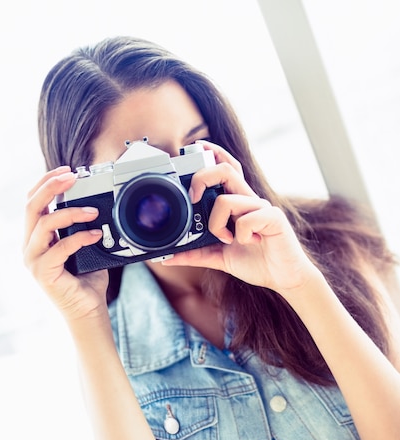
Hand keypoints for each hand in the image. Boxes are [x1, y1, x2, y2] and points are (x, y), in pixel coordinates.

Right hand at [23, 166, 108, 321]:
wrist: (88, 310)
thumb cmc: (87, 279)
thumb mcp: (85, 246)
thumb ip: (83, 227)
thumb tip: (97, 204)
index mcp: (36, 237)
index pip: (33, 201)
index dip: (46, 182)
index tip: (67, 170)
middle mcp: (30, 246)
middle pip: (31, 206)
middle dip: (51, 186)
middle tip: (73, 176)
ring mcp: (33, 260)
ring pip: (44, 224)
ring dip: (70, 212)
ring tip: (93, 212)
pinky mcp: (43, 272)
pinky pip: (60, 247)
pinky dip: (80, 238)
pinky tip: (96, 235)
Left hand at [163, 141, 317, 294]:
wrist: (283, 278)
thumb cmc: (256, 262)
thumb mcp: (218, 258)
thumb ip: (195, 254)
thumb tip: (167, 257)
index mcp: (237, 203)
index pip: (224, 167)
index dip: (212, 152)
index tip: (194, 148)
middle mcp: (249, 199)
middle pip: (225, 169)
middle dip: (202, 178)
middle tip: (193, 199)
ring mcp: (261, 207)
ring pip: (227, 199)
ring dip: (217, 224)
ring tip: (226, 240)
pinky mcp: (274, 218)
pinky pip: (247, 219)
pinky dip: (241, 235)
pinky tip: (249, 243)